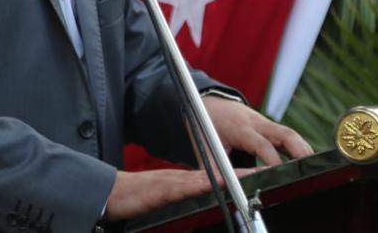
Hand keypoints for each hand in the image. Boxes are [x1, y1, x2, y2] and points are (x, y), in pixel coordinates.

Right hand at [103, 167, 256, 219]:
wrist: (109, 193)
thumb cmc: (134, 200)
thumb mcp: (165, 201)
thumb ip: (183, 199)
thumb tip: (202, 205)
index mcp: (184, 183)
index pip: (216, 178)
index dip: (238, 176)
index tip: (259, 176)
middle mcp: (182, 179)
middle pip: (218, 174)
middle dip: (242, 174)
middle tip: (267, 172)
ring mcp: (174, 183)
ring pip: (208, 177)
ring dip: (231, 176)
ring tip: (253, 175)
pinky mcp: (164, 190)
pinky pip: (188, 186)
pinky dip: (205, 183)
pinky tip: (219, 181)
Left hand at [202, 95, 313, 165]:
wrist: (209, 104)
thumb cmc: (206, 128)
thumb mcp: (205, 149)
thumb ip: (217, 169)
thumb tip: (228, 188)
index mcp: (240, 128)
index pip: (262, 144)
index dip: (272, 160)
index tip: (279, 174)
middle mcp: (256, 123)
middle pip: (284, 134)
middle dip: (299, 151)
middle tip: (307, 169)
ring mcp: (265, 123)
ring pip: (290, 133)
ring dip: (303, 149)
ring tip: (313, 168)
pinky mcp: (270, 127)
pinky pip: (288, 135)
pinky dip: (299, 147)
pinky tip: (306, 162)